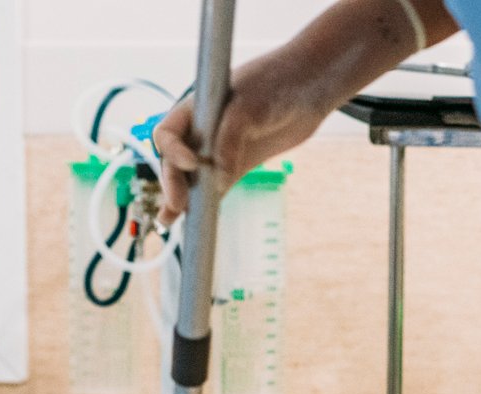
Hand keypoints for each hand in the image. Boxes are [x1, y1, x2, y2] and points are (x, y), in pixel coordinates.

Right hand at [153, 53, 334, 225]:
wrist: (311, 86)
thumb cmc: (277, 83)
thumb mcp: (249, 108)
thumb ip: (229, 142)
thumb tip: (217, 183)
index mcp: (196, 108)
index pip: (168, 133)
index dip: (173, 152)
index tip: (192, 165)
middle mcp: (202, 129)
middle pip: (175, 160)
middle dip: (173, 183)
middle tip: (178, 205)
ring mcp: (219, 148)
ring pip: (192, 178)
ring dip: (181, 199)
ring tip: (168, 220)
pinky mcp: (237, 164)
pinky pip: (216, 187)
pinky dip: (206, 204)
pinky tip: (196, 222)